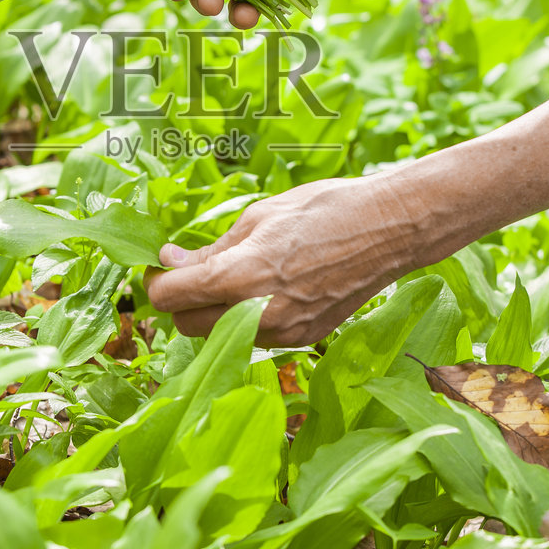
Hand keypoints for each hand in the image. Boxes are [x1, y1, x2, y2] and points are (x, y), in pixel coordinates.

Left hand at [144, 175, 426, 346]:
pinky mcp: (304, 340)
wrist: (390, 229)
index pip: (171, 298)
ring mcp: (284, 333)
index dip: (158, 283)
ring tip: (233, 276)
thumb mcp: (259, 217)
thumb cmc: (324, 209)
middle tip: (192, 271)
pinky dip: (246, 318)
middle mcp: (259, 314)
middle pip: (188, 326)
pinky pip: (255, 337)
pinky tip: (265, 289)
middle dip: (182, 301)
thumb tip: (169, 262)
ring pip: (222, 336)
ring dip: (213, 312)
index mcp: (242, 276)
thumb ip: (212, 250)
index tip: (163, 267)